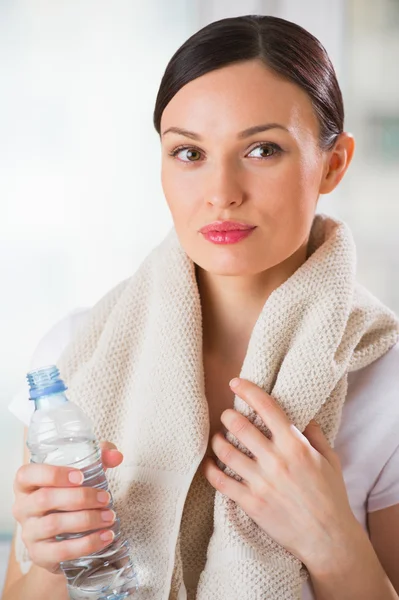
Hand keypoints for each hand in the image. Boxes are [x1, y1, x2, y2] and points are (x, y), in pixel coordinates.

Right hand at [12, 440, 122, 574]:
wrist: (63, 534)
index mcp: (26, 484)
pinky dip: (86, 544)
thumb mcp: (81, 472)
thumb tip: (116, 456)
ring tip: (110, 517)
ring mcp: (29, 533)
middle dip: (80, 497)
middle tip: (106, 497)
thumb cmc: (69, 494)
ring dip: (86, 519)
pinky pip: (61, 551)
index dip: (52, 474)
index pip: (27, 474)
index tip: (80, 476)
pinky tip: (105, 536)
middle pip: (45, 499)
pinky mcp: (39, 554)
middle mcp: (22, 508)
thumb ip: (99, 458)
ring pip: (53, 524)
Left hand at [201, 378, 357, 569]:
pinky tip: (209, 464)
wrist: (327, 538)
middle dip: (228, 415)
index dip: (248, 390)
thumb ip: (314, 434)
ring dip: (218, 440)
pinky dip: (210, 470)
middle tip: (227, 415)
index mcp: (295, 445)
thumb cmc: (331, 496)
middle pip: (239, 426)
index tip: (236, 382)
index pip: (266, 407)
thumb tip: (302, 414)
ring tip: (219, 438)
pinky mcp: (251, 502)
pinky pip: (221, 481)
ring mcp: (261, 482)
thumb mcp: (330, 459)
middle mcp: (275, 460)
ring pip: (225, 451)